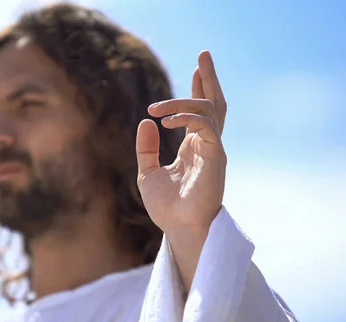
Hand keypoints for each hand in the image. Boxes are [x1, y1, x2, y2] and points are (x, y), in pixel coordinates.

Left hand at [136, 50, 227, 234]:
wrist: (177, 227)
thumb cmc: (166, 206)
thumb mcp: (148, 172)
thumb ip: (147, 148)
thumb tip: (146, 121)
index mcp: (193, 147)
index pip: (199, 111)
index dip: (198, 89)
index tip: (196, 69)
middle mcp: (206, 144)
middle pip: (215, 103)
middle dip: (209, 78)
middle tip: (204, 54)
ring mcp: (213, 149)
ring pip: (210, 109)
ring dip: (186, 98)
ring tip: (158, 107)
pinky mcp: (216, 155)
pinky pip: (205, 124)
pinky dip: (186, 116)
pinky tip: (165, 119)